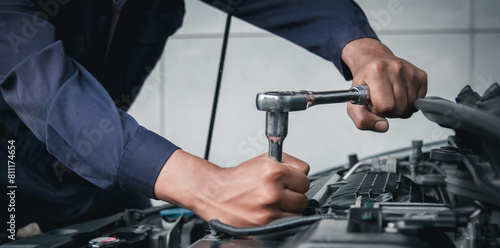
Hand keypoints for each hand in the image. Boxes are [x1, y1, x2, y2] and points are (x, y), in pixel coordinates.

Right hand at [154, 150, 309, 226]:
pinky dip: (280, 219)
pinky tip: (269, 212)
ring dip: (289, 209)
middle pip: (304, 198)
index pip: (305, 177)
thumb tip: (304, 171)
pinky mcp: (264, 227)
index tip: (290, 181)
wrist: (214, 194)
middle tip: (281, 193)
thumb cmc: (237, 179)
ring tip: (274, 203)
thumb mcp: (263, 160)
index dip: (297, 179)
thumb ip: (287, 162)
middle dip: (294, 195)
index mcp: (274, 172)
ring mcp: (268, 212)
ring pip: (298, 214)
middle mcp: (272, 193)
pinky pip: (286, 225)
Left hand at [342, 38, 426, 131]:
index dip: (378, 110)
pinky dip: (409, 102)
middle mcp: (395, 68)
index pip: (385, 106)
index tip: (373, 102)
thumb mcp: (354, 103)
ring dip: (399, 107)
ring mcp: (410, 71)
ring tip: (390, 96)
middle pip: (399, 108)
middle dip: (389, 110)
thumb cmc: (365, 82)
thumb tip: (383, 127)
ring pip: (410, 107)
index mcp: (376, 72)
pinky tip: (400, 93)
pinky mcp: (421, 76)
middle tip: (381, 99)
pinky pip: (418, 101)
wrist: (374, 63)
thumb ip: (363, 119)